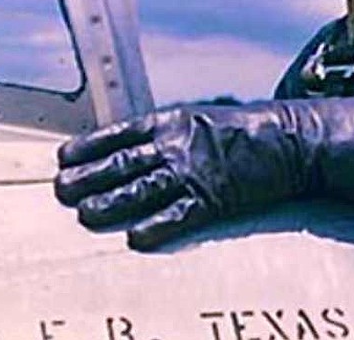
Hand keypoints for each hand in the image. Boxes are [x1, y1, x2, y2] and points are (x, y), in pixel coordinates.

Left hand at [54, 94, 353, 250]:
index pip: (119, 133)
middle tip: (61, 189)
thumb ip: (174, 132)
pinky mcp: (214, 198)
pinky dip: (155, 227)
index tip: (64, 156)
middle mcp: (178, 145)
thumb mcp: (206, 117)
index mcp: (174, 121)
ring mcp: (194, 172)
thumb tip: (139, 146)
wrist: (292, 139)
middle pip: (121, 163)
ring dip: (109, 204)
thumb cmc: (253, 128)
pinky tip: (135, 237)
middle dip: (87, 177)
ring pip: (140, 190)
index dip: (88, 146)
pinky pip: (177, 215)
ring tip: (85, 214)